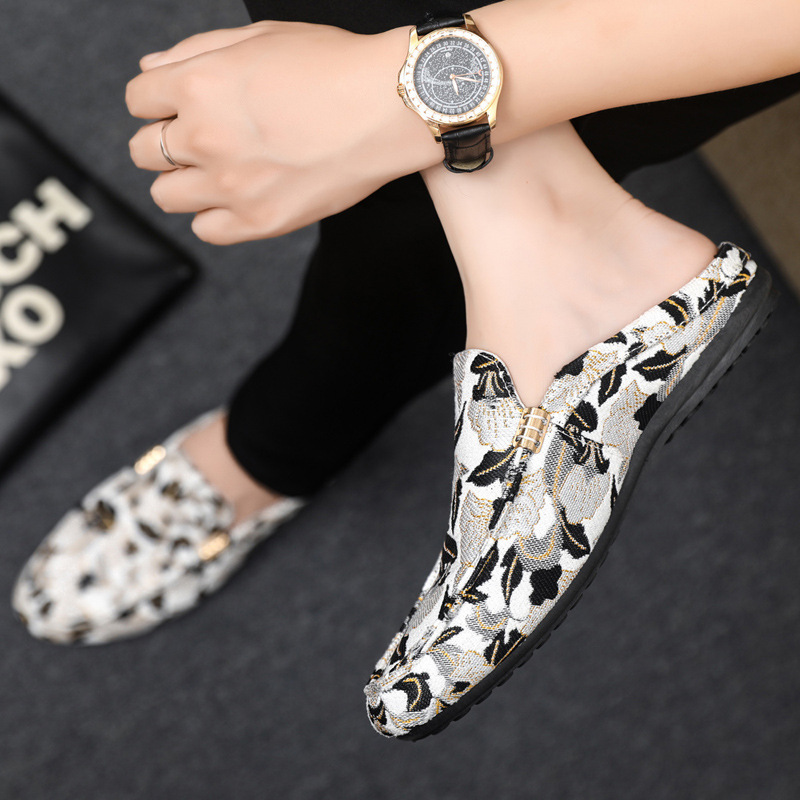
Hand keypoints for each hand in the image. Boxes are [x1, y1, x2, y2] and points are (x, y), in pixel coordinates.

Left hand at [126, 21, 438, 243]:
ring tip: (219, 170)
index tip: (180, 104)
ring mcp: (232, 186)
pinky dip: (213, 216)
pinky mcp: (260, 221)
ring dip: (182, 181)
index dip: (157, 99)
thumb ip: (195, 52)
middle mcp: (205, 137)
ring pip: (166, 195)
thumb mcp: (259, 38)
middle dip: (164, 141)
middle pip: (143, 152)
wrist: (388, 108)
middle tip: (201, 137)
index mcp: (198, 85)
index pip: (137, 99)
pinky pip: (205, 231)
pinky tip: (237, 197)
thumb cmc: (333, 67)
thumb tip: (152, 68)